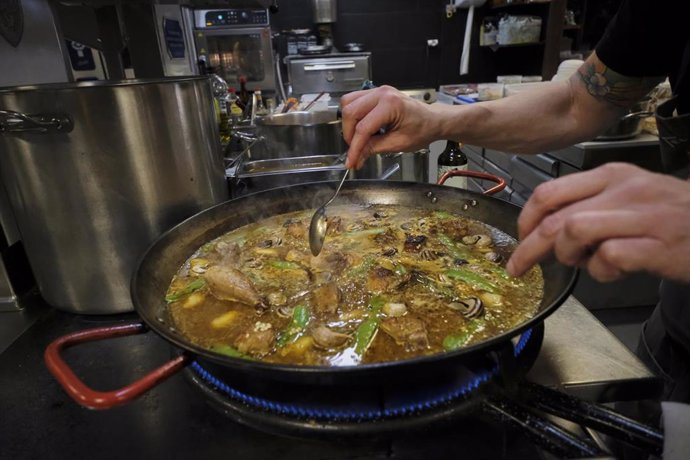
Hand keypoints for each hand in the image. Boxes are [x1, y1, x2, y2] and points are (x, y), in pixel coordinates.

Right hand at [340, 86, 441, 168]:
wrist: (432, 120)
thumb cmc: (421, 130)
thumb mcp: (398, 144)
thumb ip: (374, 148)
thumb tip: (356, 157)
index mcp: (390, 105)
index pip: (363, 128)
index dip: (355, 147)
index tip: (351, 161)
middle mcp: (381, 93)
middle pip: (350, 112)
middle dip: (349, 134)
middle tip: (355, 150)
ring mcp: (377, 91)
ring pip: (348, 103)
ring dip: (348, 123)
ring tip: (357, 138)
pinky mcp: (375, 93)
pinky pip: (354, 100)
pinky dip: (353, 116)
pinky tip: (361, 127)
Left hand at [506, 163, 689, 282]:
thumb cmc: (671, 216)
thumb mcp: (628, 197)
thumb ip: (589, 205)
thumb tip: (546, 229)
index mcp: (611, 176)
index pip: (549, 192)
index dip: (525, 220)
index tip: (520, 239)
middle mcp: (624, 190)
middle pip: (555, 217)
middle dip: (529, 247)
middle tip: (519, 267)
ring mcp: (641, 216)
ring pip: (574, 230)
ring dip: (567, 255)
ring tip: (581, 263)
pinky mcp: (657, 245)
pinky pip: (609, 256)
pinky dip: (601, 271)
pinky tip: (612, 271)